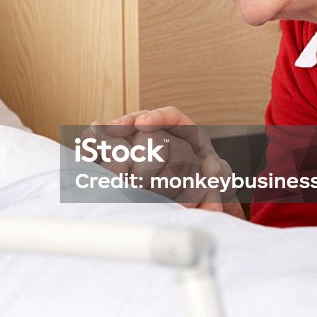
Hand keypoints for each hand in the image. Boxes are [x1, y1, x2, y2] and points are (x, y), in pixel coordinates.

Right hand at [92, 106, 243, 218]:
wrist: (205, 199)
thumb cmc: (212, 185)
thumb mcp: (221, 179)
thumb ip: (221, 174)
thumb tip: (212, 167)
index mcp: (189, 134)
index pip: (172, 116)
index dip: (157, 116)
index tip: (143, 123)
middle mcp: (167, 135)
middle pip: (144, 119)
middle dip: (127, 121)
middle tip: (114, 127)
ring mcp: (149, 144)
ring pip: (128, 131)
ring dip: (113, 133)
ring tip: (99, 137)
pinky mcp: (136, 156)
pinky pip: (119, 146)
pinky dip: (107, 147)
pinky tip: (95, 149)